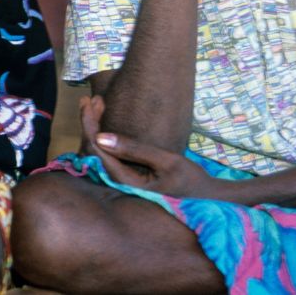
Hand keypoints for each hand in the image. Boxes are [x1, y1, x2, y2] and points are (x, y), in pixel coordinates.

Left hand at [80, 94, 231, 200]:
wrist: (206, 195)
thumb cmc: (189, 179)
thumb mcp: (166, 161)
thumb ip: (135, 149)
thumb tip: (101, 137)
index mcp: (126, 182)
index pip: (97, 152)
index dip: (89, 125)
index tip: (89, 102)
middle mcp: (120, 183)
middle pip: (94, 151)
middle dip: (90, 122)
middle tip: (91, 99)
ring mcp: (124, 179)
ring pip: (100, 151)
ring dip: (96, 126)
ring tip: (97, 103)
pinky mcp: (129, 174)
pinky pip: (109, 153)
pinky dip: (106, 133)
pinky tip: (106, 117)